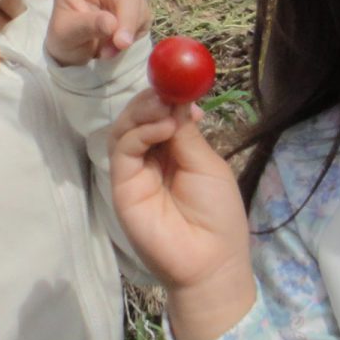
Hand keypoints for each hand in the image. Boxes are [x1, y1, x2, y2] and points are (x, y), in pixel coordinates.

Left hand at [44, 0, 161, 66]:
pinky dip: (131, 36)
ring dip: (126, 26)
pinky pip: (141, 20)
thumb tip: (113, 24)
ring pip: (132, 2)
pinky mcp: (136, 9)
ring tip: (112, 48)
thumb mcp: (66, 36)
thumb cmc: (66, 39)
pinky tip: (117, 48)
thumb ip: (88, 26)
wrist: (84, 60)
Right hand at [110, 88, 255, 339]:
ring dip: (144, 112)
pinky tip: (161, 128)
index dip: (165, 95)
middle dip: (152, 99)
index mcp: (174, 152)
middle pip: (138, 117)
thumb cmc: (217, 216)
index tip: (177, 78)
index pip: (160, 115)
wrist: (210, 261)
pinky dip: (139, 132)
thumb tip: (176, 100)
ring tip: (166, 110)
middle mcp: (150, 159)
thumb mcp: (207, 165)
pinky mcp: (121, 185)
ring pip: (125, 129)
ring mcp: (133, 172)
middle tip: (168, 90)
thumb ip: (186, 134)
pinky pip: (122, 149)